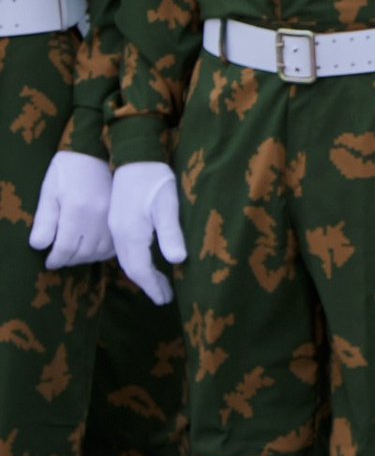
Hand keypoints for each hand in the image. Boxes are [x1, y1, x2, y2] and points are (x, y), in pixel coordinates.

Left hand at [31, 148, 112, 270]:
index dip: (55, 259)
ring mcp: (112, 217)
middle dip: (69, 260)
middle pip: (83, 253)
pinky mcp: (121, 215)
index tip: (49, 261)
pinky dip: (102, 252)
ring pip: (100, 252)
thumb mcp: (49, 191)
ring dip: (85, 258)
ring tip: (74, 254)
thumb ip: (44, 220)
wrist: (95, 151)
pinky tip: (92, 249)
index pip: (66, 248)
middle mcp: (98, 217)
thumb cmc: (67, 170)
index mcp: (77, 210)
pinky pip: (114, 244)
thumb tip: (40, 246)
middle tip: (59, 258)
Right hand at [109, 158, 185, 303]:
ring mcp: (116, 227)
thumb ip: (170, 232)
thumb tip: (177, 260)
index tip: (164, 299)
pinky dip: (136, 262)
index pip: (140, 269)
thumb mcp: (167, 204)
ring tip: (158, 284)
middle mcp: (120, 234)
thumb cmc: (155, 178)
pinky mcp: (118, 220)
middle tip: (163, 297)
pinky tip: (147, 261)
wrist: (135, 156)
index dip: (152, 286)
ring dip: (141, 274)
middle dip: (147, 284)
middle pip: (131, 267)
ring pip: (126, 259)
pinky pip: (124, 250)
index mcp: (131, 233)